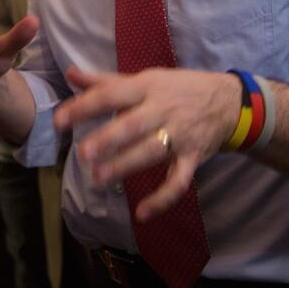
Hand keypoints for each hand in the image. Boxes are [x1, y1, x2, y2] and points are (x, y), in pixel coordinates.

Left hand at [56, 67, 239, 221]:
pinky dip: (163, 199)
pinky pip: (179, 181)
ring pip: (151, 152)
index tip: (59, 120)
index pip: (111, 95)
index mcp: (147, 87)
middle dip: (108, 139)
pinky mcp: (193, 158)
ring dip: (126, 166)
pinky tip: (142, 214)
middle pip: (133, 125)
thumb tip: (70, 73)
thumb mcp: (146, 77)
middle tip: (83, 154)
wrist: (229, 101)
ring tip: (99, 178)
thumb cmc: (178, 88)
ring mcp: (179, 135)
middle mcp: (163, 110)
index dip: (84, 107)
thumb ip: (105, 81)